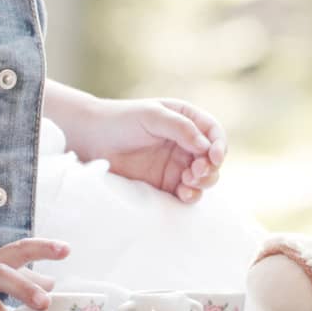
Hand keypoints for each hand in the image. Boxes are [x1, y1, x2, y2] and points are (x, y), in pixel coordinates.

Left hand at [84, 98, 227, 203]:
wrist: (92, 138)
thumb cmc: (122, 119)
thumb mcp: (153, 116)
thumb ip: (181, 128)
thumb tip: (205, 146)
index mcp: (187, 120)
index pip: (213, 132)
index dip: (219, 144)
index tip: (214, 156)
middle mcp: (186, 143)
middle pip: (212, 158)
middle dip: (210, 166)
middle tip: (195, 171)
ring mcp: (176, 164)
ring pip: (204, 177)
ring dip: (203, 181)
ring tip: (188, 181)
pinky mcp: (165, 183)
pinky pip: (187, 192)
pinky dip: (191, 195)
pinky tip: (184, 193)